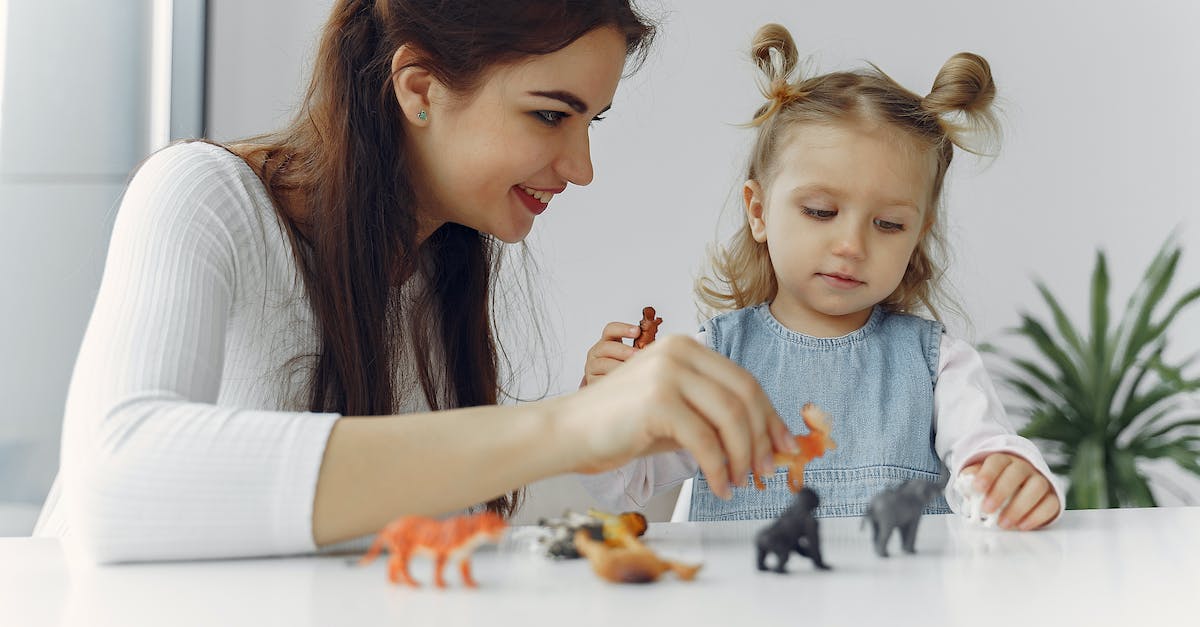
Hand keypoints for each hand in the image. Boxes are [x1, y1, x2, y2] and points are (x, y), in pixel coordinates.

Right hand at [558, 335, 798, 499]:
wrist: (568, 433)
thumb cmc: (619, 427)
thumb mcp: (675, 413)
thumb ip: (713, 418)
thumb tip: (763, 443)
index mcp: (686, 347)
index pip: (743, 380)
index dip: (769, 416)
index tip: (783, 445)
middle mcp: (679, 351)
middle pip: (744, 395)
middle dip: (763, 438)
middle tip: (767, 471)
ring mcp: (668, 373)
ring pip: (730, 417)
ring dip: (744, 456)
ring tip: (741, 482)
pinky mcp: (658, 400)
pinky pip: (705, 440)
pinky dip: (719, 468)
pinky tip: (719, 485)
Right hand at [579, 321, 641, 387]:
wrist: (608, 386)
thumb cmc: (621, 368)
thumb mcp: (628, 355)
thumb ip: (638, 348)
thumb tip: (655, 346)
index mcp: (606, 342)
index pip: (611, 330)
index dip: (623, 329)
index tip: (637, 331)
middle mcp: (596, 352)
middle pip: (606, 347)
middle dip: (623, 350)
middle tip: (637, 354)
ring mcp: (592, 367)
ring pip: (603, 364)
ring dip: (619, 366)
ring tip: (633, 369)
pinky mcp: (592, 381)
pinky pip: (602, 379)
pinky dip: (614, 380)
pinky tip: (625, 381)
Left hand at [962, 453, 1059, 529]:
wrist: (1020, 487)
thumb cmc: (996, 484)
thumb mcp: (981, 480)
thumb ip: (972, 480)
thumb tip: (966, 481)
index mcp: (1004, 461)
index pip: (997, 461)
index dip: (987, 473)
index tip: (977, 488)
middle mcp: (1025, 468)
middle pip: (1017, 472)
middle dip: (1001, 491)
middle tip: (987, 510)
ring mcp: (1040, 481)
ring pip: (1037, 487)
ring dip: (1019, 506)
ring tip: (1003, 523)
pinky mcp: (1052, 497)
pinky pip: (1050, 503)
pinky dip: (1037, 516)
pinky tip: (1022, 525)